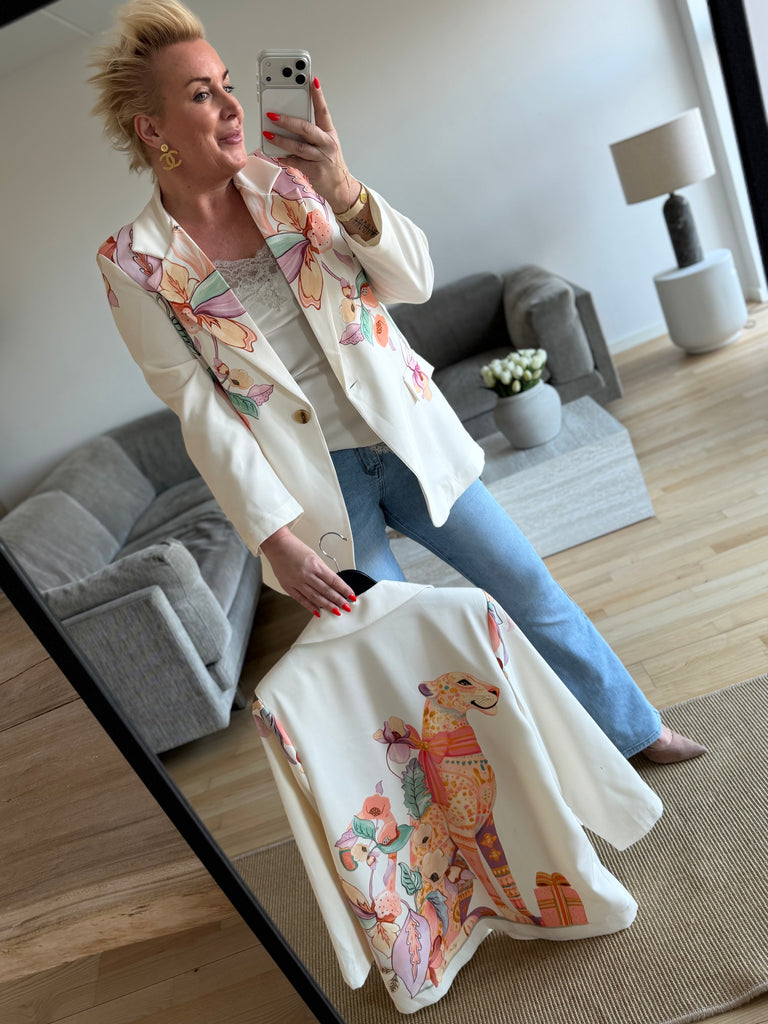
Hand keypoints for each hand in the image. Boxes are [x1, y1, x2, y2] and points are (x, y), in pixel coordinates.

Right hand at [260, 526, 354, 615]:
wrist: (277, 545)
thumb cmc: (294, 548)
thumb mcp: (313, 556)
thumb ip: (322, 570)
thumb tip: (332, 583)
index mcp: (315, 565)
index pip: (334, 580)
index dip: (344, 590)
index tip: (351, 595)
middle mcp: (306, 574)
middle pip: (326, 590)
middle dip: (338, 600)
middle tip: (346, 607)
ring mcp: (297, 582)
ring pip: (315, 597)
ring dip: (327, 605)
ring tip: (336, 611)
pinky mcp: (288, 587)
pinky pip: (301, 599)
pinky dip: (310, 606)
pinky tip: (318, 612)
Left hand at [263, 77, 358, 213]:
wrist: (340, 186)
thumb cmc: (329, 162)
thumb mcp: (324, 143)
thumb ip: (311, 132)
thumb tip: (289, 121)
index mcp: (329, 133)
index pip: (323, 110)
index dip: (318, 95)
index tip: (311, 79)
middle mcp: (327, 143)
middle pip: (306, 128)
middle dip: (287, 120)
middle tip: (272, 114)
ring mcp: (321, 157)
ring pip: (299, 146)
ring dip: (281, 140)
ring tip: (268, 134)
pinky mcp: (315, 170)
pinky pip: (296, 162)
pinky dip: (285, 158)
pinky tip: (277, 154)